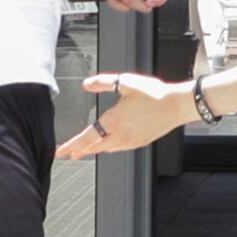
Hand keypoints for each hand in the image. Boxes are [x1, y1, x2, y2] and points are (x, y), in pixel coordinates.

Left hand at [58, 72, 195, 160]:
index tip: (61, 151)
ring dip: (93, 150)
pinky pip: (118, 148)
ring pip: (106, 149)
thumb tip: (86, 84)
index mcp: (113, 121)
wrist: (176, 106)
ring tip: (84, 151)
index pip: (86, 138)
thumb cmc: (154, 94)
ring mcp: (130, 141)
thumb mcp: (125, 83)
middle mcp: (120, 135)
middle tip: (68, 154)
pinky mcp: (139, 142)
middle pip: (94, 147)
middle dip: (79, 151)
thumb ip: (103, 83)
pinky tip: (108, 146)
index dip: (71, 145)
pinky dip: (108, 148)